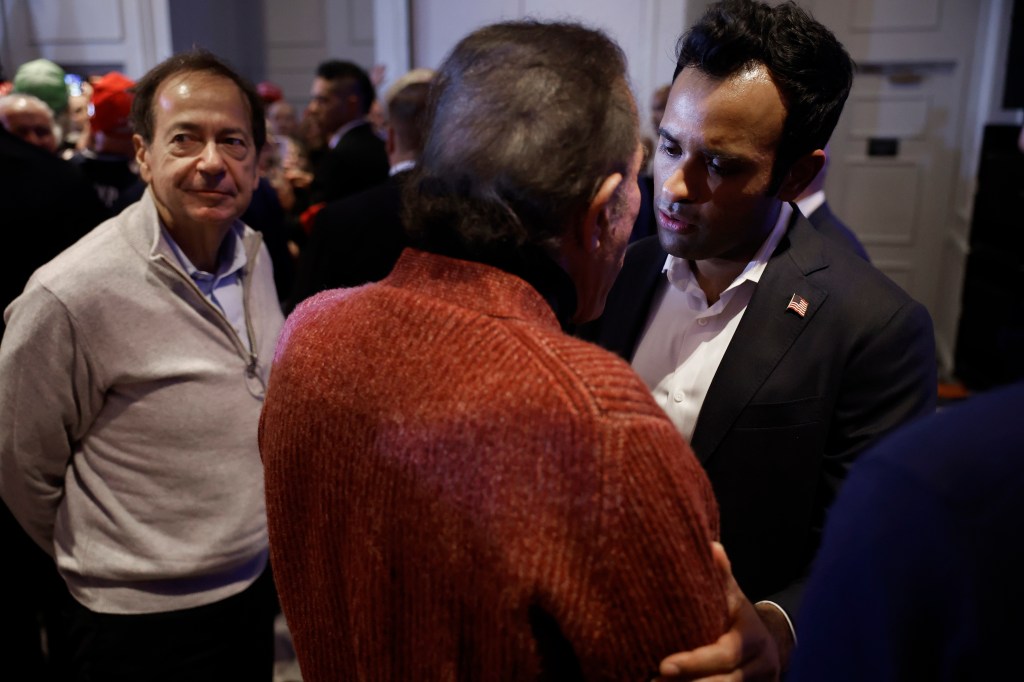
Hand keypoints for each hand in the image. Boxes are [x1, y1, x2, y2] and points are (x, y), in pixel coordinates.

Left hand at [655, 542, 779, 680]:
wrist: (773, 642)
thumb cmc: (740, 616)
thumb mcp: (734, 596)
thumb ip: (722, 576)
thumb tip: (712, 546)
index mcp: (753, 639)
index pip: (725, 655)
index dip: (695, 662)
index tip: (664, 665)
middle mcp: (761, 665)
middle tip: (653, 680)